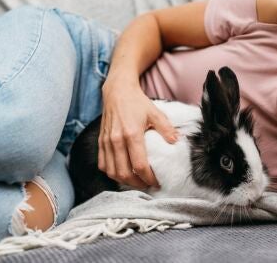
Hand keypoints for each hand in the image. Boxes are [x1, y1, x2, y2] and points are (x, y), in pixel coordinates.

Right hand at [98, 72, 178, 188]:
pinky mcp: (100, 141)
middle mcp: (117, 140)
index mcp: (132, 134)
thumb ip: (166, 128)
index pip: (139, 165)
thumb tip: (176, 142)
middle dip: (138, 184)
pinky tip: (122, 174)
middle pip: (124, 173)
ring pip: (112, 172)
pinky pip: (103, 164)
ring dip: (124, 181)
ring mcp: (106, 142)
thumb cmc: (137, 102)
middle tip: (148, 185)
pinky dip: (112, 173)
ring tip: (137, 182)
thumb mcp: (156, 113)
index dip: (149, 178)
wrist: (117, 91)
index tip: (157, 182)